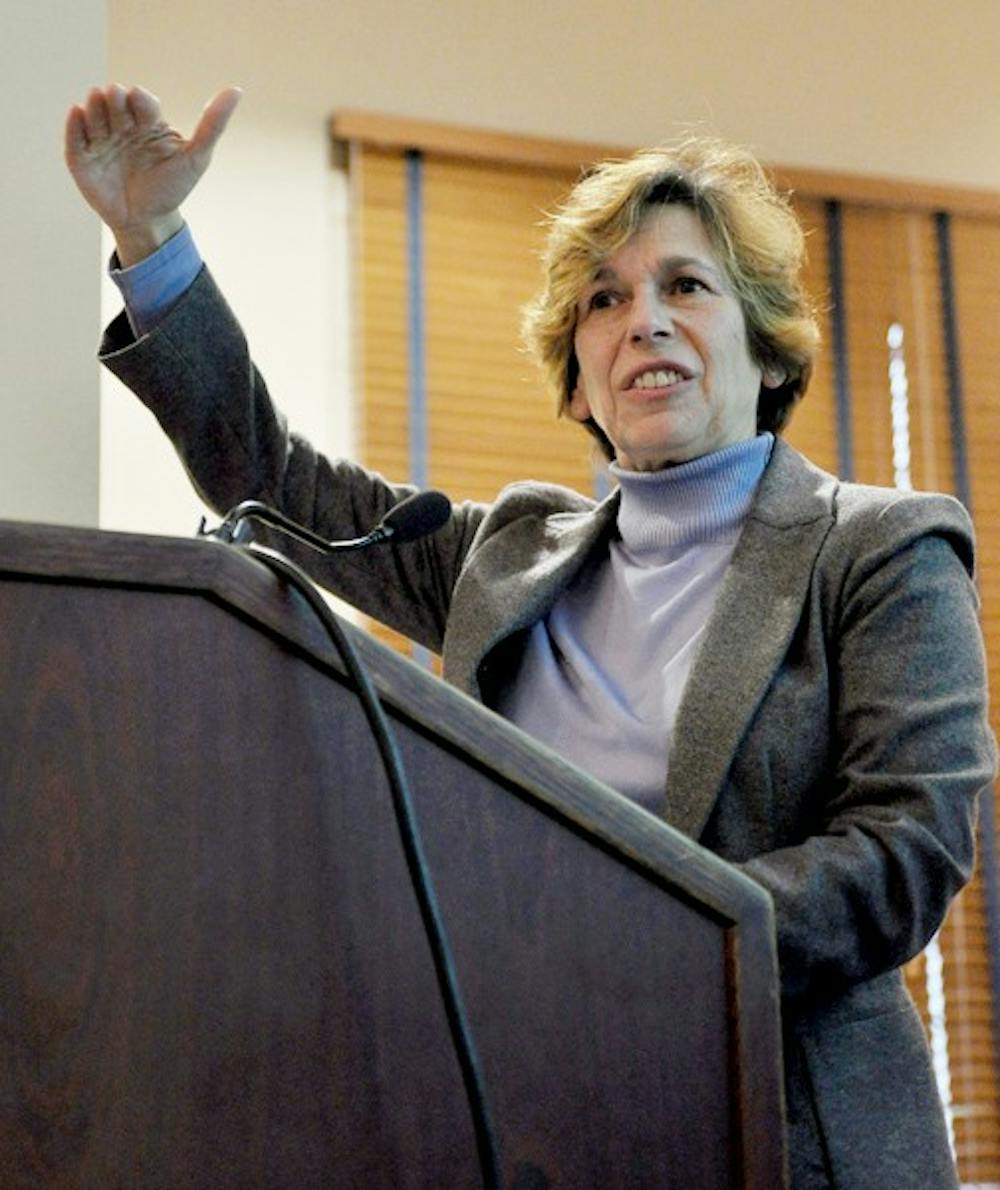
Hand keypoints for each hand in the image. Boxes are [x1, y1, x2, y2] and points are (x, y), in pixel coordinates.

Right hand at [65, 84, 241, 264]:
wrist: (149, 223)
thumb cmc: (173, 188)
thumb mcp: (196, 158)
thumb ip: (213, 125)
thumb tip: (236, 91)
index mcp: (147, 121)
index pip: (140, 100)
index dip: (138, 99)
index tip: (139, 104)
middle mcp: (122, 125)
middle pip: (114, 101)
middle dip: (114, 99)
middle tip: (116, 101)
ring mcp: (100, 140)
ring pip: (92, 112)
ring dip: (95, 107)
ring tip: (100, 110)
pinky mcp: (81, 157)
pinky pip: (74, 136)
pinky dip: (74, 124)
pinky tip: (78, 113)